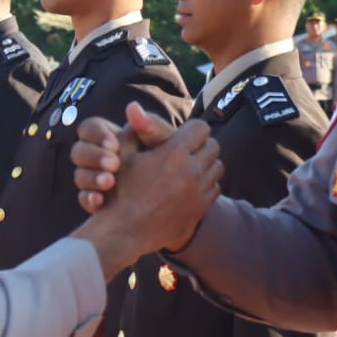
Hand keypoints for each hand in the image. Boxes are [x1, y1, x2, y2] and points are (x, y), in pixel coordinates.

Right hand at [71, 105, 185, 212]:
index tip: (114, 144)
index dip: (97, 134)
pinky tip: (100, 201)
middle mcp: (98, 157)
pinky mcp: (98, 201)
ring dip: (92, 178)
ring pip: (80, 176)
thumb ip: (151, 126)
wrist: (182, 193)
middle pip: (79, 151)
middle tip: (113, 164)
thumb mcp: (166, 142)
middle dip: (93, 156)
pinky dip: (90, 199)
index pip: (89, 128)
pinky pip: (85, 200)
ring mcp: (96, 179)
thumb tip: (132, 107)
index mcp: (110, 136)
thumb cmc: (175, 160)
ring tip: (109, 182)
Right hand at [72, 105, 221, 277]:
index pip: (200, 128)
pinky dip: (205, 183)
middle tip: (185, 151)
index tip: (181, 135)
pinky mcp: (202, 208)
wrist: (125, 231)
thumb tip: (134, 106)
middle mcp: (191, 171)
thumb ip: (136, 129)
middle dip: (200, 145)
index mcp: (173, 153)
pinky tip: (188, 185)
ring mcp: (199, 191)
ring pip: (217, 166)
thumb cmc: (120, 189)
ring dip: (205, 164)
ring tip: (187, 167)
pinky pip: (215, 187)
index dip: (190, 129)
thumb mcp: (123, 154)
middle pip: (213, 146)